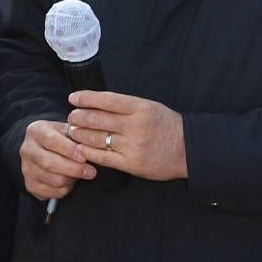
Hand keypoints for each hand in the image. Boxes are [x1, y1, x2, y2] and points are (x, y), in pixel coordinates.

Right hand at [18, 119, 95, 200]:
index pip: (50, 140)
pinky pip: (51, 192)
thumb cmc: (65, 138)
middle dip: (73, 169)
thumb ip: (79, 137)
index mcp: (36, 131)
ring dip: (71, 179)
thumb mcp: (71, 130)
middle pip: (49, 163)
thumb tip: (91, 149)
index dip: (69, 150)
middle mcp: (27, 149)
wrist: (47, 148)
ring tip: (81, 174)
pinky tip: (70, 181)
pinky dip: (65, 189)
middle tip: (91, 172)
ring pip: (52, 180)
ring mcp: (26, 168)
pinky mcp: (30, 184)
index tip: (84, 157)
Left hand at [67, 91, 187, 180]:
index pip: (107, 100)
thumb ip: (126, 106)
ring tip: (74, 131)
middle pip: (96, 119)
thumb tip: (94, 104)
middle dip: (78, 117)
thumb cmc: (167, 126)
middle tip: (72, 117)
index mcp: (142, 109)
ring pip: (94, 138)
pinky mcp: (130, 163)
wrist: (189, 150)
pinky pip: (101, 157)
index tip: (74, 98)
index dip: (86, 98)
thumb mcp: (151, 108)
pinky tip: (81, 147)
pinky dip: (87, 151)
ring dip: (79, 134)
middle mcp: (136, 126)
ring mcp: (133, 146)